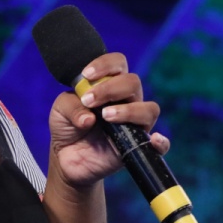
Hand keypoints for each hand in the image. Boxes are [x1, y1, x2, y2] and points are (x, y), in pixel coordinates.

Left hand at [47, 53, 166, 188]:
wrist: (65, 158)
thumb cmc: (66, 127)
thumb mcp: (60, 111)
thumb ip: (71, 107)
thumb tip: (89, 118)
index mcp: (109, 85)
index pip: (118, 64)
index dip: (105, 65)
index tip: (86, 75)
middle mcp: (127, 101)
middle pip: (133, 82)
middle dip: (110, 88)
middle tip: (89, 101)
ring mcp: (134, 124)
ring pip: (149, 109)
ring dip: (128, 110)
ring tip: (105, 116)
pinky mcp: (137, 146)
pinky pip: (161, 145)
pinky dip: (162, 142)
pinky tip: (154, 140)